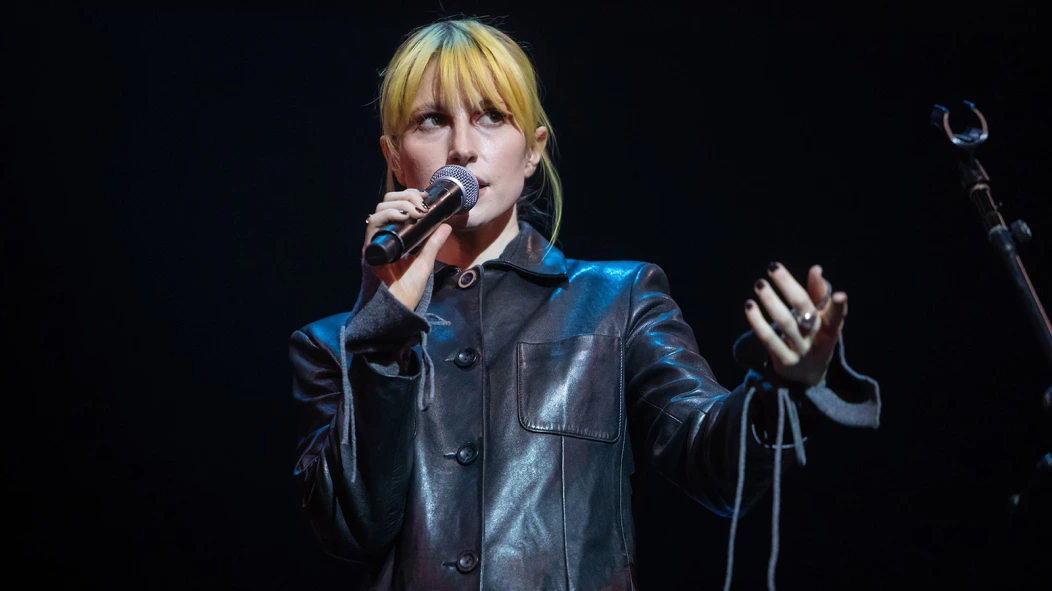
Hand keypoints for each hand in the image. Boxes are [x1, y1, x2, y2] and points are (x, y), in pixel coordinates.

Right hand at [363, 188, 451, 309]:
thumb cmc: (407, 291)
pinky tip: (404, 218)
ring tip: (417, 212)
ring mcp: (375, 241)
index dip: (409, 197)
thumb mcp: (424, 262)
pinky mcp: (370, 248)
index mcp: (393, 237)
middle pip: (386, 203)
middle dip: (405, 197)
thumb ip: (433, 243)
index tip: (425, 197)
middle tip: (422, 204)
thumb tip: (447, 225)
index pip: (396, 207)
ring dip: (400, 205)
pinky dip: (389, 215)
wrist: (397, 310)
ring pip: (379, 209)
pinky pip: (373, 224)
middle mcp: (382, 236)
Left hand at [743, 263, 847, 386]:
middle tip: (772, 267)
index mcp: (831, 327)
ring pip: (785, 322)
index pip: (837, 315)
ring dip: (770, 300)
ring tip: (760, 284)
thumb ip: (818, 294)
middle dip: (788, 286)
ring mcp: (801, 351)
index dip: (839, 307)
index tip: (839, 295)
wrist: (807, 376)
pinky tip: (750, 306)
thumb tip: (816, 268)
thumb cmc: (814, 338)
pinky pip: (768, 339)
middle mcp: (817, 338)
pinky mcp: (784, 361)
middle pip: (804, 309)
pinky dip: (757, 321)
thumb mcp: (821, 319)